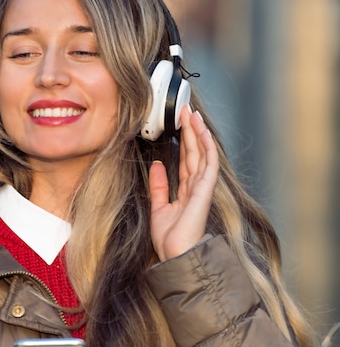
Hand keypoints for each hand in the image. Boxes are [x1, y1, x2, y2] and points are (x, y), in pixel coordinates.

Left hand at [148, 105, 218, 261]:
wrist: (175, 255)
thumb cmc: (169, 239)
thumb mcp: (159, 207)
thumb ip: (159, 186)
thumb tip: (157, 165)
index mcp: (186, 190)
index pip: (186, 159)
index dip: (184, 139)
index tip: (179, 122)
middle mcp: (196, 186)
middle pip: (194, 151)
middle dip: (190, 130)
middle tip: (186, 109)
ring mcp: (202, 187)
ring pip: (202, 153)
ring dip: (198, 133)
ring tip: (192, 114)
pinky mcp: (205, 191)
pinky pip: (208, 164)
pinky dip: (206, 147)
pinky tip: (202, 133)